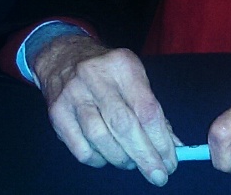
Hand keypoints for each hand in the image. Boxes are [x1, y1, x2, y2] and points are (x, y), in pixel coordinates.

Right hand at [32, 34, 177, 185]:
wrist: (63, 55)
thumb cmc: (107, 71)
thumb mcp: (133, 77)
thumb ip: (152, 110)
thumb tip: (172, 146)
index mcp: (122, 65)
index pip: (146, 109)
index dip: (161, 140)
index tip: (170, 161)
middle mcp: (95, 77)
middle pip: (124, 126)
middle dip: (144, 156)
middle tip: (158, 175)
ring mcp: (73, 95)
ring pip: (101, 140)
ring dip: (122, 159)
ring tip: (131, 162)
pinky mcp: (57, 113)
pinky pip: (81, 149)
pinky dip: (99, 160)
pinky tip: (106, 156)